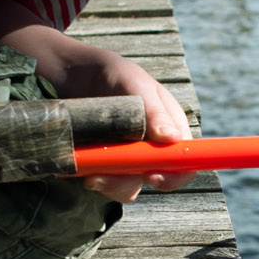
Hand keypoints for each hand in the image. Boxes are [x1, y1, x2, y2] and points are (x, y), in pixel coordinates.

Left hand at [0, 11, 191, 204]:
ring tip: (88, 172)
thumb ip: (153, 111)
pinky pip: (108, 183)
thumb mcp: (133, 82)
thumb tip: (172, 139)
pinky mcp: (108, 164)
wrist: (73, 76)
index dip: (175, 174)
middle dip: (129, 180)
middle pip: (156, 179)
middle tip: (102, 176)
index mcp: (170, 126)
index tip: (151, 175)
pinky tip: (81, 168)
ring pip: (130, 186)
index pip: (185, 159)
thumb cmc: (111, 72)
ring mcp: (130, 157)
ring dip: (109, 183)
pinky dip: (96, 179)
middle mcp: (153, 146)